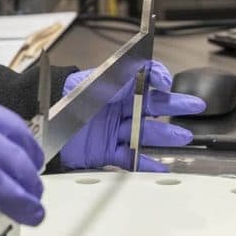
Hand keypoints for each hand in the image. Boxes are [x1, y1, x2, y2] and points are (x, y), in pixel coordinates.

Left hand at [56, 60, 203, 172]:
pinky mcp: (105, 152)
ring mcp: (112, 131)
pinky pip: (130, 158)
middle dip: (175, 106)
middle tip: (195, 106)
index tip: (169, 83)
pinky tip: (161, 166)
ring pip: (145, 133)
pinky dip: (145, 163)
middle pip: (152, 107)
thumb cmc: (63, 97)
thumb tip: (147, 69)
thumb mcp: (94, 83)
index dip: (159, 79)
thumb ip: (122, 78)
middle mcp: (117, 108)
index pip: (144, 80)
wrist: (40, 123)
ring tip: (184, 137)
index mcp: (115, 88)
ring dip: (165, 136)